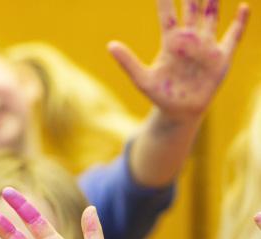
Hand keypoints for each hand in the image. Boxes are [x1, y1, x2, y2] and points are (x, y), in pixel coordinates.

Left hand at [108, 0, 248, 116]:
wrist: (180, 113)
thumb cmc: (161, 96)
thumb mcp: (143, 80)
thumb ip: (128, 62)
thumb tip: (110, 45)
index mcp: (170, 41)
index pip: (167, 10)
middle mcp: (189, 39)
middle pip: (191, 6)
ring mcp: (206, 47)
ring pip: (211, 15)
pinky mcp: (220, 58)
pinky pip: (232, 37)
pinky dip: (239, 23)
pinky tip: (244, 7)